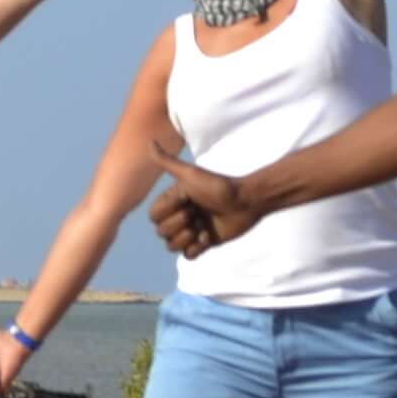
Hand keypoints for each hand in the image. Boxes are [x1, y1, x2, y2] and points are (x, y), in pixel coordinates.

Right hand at [146, 139, 251, 259]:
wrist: (246, 201)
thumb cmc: (219, 185)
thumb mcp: (191, 174)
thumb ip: (167, 162)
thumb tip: (149, 141)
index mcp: (173, 201)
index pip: (154, 216)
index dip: (169, 212)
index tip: (188, 201)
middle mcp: (179, 216)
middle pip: (161, 233)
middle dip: (179, 225)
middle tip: (198, 213)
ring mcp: (191, 231)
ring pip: (171, 246)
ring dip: (186, 238)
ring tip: (202, 227)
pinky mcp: (203, 244)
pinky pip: (188, 256)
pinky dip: (196, 248)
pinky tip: (209, 236)